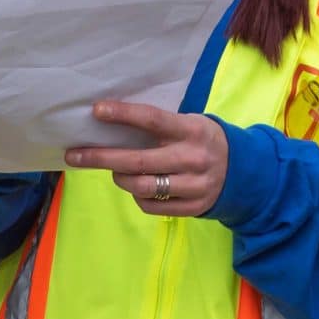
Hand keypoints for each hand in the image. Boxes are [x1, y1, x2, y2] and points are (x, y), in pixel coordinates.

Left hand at [69, 101, 227, 217]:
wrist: (243, 171)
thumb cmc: (202, 140)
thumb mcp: (190, 124)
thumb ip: (160, 127)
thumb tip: (112, 126)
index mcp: (191, 130)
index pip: (152, 119)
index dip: (123, 114)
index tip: (96, 111)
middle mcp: (192, 158)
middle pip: (138, 161)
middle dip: (101, 158)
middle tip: (74, 155)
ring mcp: (194, 185)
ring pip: (142, 186)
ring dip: (120, 178)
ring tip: (114, 172)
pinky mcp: (193, 207)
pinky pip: (151, 205)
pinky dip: (138, 196)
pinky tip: (138, 186)